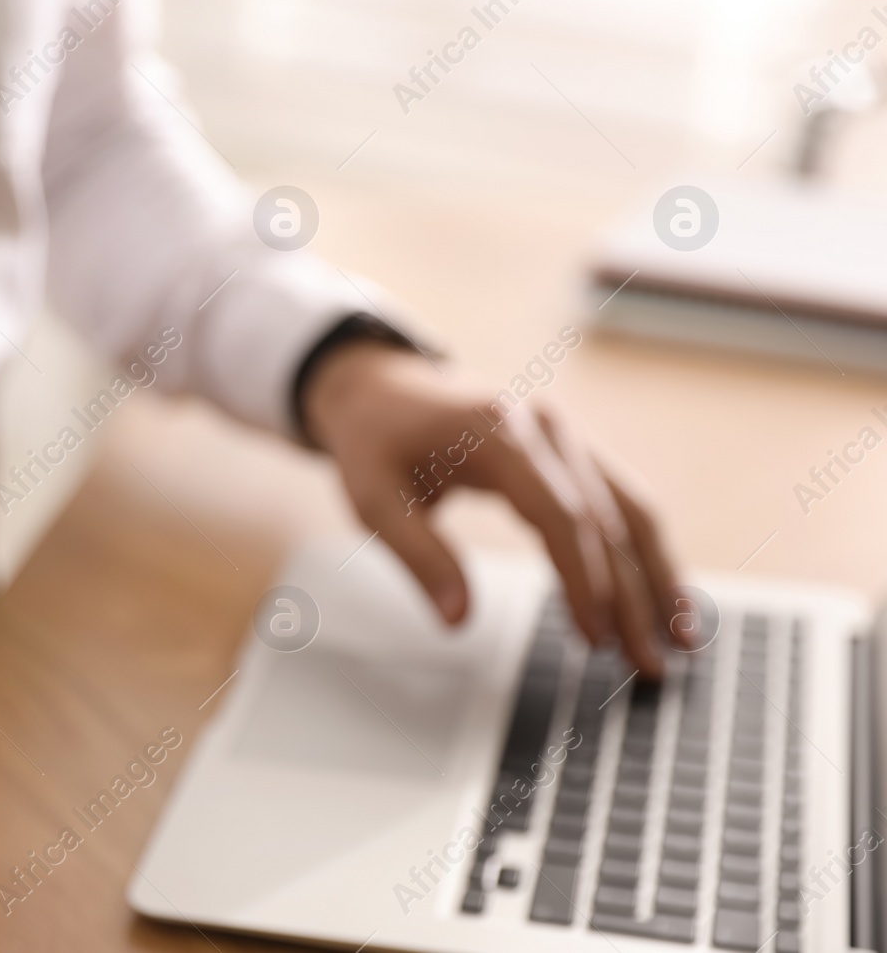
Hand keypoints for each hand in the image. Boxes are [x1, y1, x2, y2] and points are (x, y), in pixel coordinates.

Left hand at [300, 340, 687, 676]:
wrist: (380, 387)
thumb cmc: (374, 441)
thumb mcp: (372, 497)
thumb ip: (418, 555)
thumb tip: (458, 621)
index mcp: (497, 430)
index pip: (560, 513)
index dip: (582, 579)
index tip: (595, 637)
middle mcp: (544, 426)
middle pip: (606, 516)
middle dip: (632, 596)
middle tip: (649, 666)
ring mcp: (563, 434)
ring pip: (629, 507)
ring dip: (658, 576)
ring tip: (680, 641)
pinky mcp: (570, 450)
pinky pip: (620, 500)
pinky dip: (644, 550)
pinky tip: (662, 596)